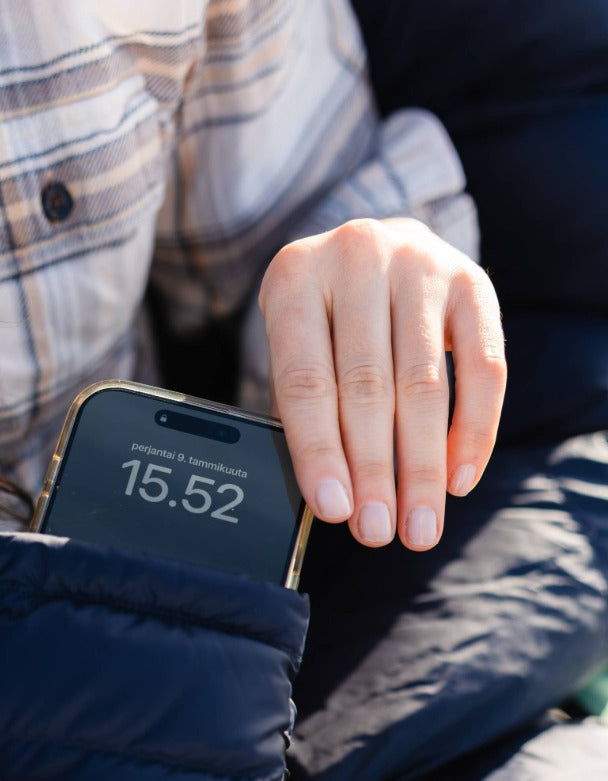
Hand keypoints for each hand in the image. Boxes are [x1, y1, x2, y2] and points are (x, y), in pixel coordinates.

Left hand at [258, 217, 506, 549]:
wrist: (375, 248)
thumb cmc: (323, 318)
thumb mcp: (295, 343)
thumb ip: (303, 407)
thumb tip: (331, 499)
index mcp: (296, 278)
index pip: (306, 380)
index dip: (320, 451)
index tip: (334, 509)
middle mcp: (358, 258)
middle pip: (368, 386)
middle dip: (375, 471)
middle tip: (378, 532)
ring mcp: (420, 266)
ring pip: (424, 384)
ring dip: (422, 466)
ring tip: (419, 525)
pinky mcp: (473, 282)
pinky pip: (484, 367)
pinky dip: (474, 430)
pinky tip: (459, 480)